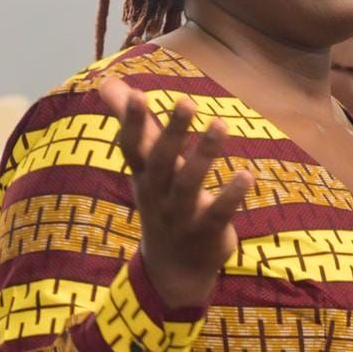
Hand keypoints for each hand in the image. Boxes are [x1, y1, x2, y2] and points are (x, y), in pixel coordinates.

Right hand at [99, 77, 252, 309]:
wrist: (172, 269)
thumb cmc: (160, 202)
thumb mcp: (144, 166)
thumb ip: (133, 123)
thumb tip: (106, 82)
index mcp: (143, 175)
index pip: (133, 147)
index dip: (132, 123)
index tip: (137, 94)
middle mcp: (157, 194)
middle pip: (162, 161)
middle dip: (172, 132)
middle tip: (187, 101)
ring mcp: (180, 215)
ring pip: (189, 184)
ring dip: (204, 154)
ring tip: (221, 124)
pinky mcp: (206, 232)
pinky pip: (218, 213)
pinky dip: (231, 195)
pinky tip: (247, 175)